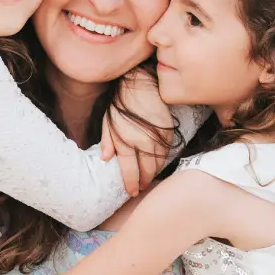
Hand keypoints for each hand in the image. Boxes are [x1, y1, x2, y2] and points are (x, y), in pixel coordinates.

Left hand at [100, 68, 174, 195]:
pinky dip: (162, 160)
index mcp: (126, 142)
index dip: (131, 184)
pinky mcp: (168, 132)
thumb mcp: (107, 121)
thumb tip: (105, 158)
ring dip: (154, 173)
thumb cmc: (120, 102)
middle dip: (143, 182)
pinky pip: (167, 153)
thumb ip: (107, 141)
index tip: (131, 191)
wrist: (140, 83)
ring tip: (148, 178)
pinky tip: (157, 163)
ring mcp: (158, 138)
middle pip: (147, 172)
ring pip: (159, 164)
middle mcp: (143, 143)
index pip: (130, 172)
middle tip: (140, 188)